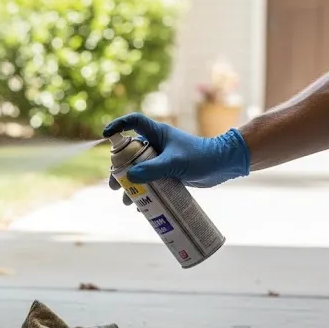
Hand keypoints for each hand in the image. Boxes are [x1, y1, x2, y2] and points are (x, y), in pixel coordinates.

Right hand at [103, 113, 251, 204]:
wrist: (223, 165)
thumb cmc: (201, 157)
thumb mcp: (174, 163)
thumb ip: (152, 169)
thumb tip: (130, 178)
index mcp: (156, 134)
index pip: (133, 122)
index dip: (118, 125)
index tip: (105, 135)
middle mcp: (156, 145)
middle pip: (129, 154)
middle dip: (119, 170)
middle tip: (114, 185)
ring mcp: (161, 159)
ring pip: (138, 171)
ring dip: (130, 186)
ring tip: (127, 201)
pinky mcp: (167, 172)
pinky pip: (150, 181)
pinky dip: (144, 192)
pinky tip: (142, 205)